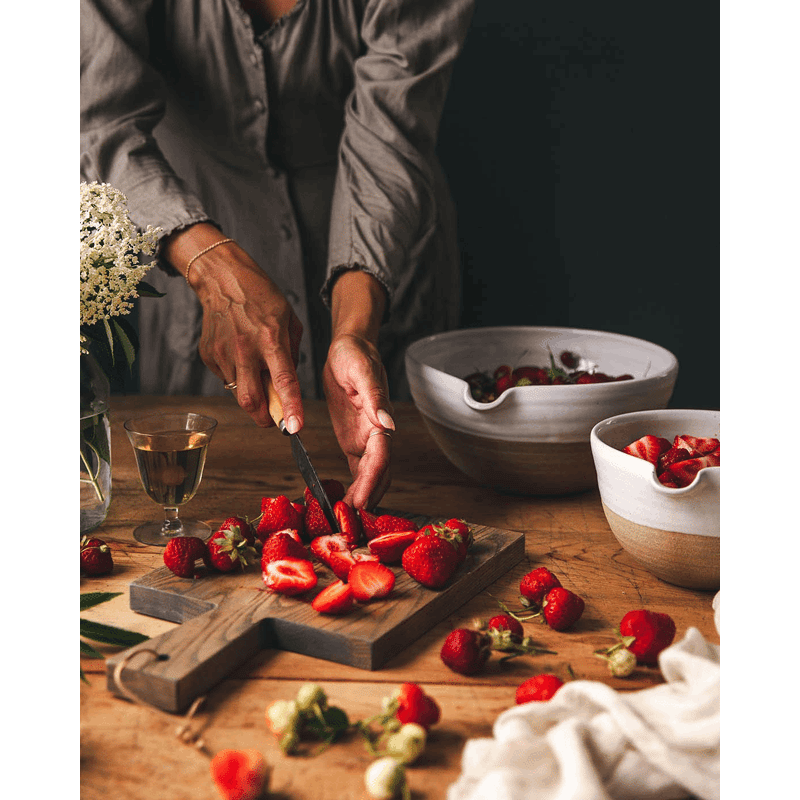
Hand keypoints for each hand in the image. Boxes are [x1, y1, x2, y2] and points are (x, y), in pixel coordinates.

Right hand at [165, 225, 304, 430]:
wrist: (222, 278)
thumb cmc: (262, 297)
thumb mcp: (289, 320)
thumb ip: (291, 354)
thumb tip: (289, 385)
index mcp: (271, 339)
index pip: (283, 381)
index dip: (290, 408)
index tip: (294, 428)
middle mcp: (245, 349)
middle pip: (251, 401)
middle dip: (264, 418)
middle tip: (273, 419)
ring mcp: (223, 354)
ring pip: (238, 393)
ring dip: (252, 393)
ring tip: (256, 369)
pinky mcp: (208, 355)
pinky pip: (226, 378)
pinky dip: (238, 377)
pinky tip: (240, 356)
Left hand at [323, 333, 394, 508]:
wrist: (348, 347)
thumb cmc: (355, 354)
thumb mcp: (362, 371)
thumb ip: (375, 398)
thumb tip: (388, 424)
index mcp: (381, 419)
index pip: (381, 457)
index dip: (373, 482)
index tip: (362, 502)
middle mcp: (377, 434)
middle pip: (379, 474)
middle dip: (368, 498)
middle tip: (351, 523)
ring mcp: (366, 440)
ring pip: (370, 477)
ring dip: (362, 498)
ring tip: (345, 521)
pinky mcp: (354, 441)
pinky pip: (357, 471)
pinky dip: (352, 489)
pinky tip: (341, 504)